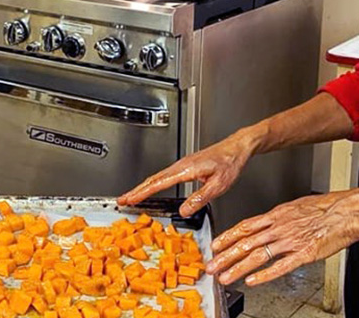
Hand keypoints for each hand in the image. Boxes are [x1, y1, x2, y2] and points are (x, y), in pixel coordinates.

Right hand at [117, 132, 256, 216]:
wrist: (236, 148)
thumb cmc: (230, 163)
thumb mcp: (219, 185)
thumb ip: (200, 198)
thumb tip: (184, 211)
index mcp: (186, 169)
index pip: (158, 183)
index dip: (141, 193)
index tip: (129, 199)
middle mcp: (182, 165)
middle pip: (152, 179)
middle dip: (135, 190)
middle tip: (122, 200)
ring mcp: (183, 165)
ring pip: (157, 177)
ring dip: (143, 187)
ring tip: (132, 197)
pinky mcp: (186, 166)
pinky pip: (164, 175)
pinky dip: (153, 183)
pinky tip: (151, 188)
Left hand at [206, 191, 358, 285]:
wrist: (347, 211)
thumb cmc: (327, 208)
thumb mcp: (296, 206)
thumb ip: (280, 217)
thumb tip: (269, 222)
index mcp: (277, 215)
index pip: (245, 226)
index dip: (228, 237)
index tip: (215, 245)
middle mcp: (279, 227)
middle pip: (246, 242)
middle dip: (226, 256)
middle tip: (212, 266)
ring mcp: (290, 241)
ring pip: (258, 255)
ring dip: (238, 267)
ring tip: (225, 277)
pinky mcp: (304, 254)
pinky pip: (281, 266)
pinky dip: (265, 274)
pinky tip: (252, 280)